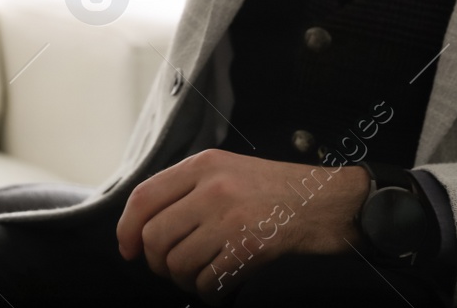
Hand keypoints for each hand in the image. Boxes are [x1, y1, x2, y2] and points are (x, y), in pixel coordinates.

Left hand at [115, 148, 369, 304]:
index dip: (126, 229)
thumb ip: (189, 189)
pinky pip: (208, 281)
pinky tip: (219, 286)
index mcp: (203, 165)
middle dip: (156, 262)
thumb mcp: (229, 170)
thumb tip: (145, 225)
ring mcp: (231, 218)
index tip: (128, 249)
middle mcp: (212, 188)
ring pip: (178, 263)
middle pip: (155, 236)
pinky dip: (208, 291)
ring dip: (183, 280)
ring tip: (198, 277)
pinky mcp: (250, 248)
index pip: (144, 197)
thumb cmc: (277, 189)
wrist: (330, 202)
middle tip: (170, 269)